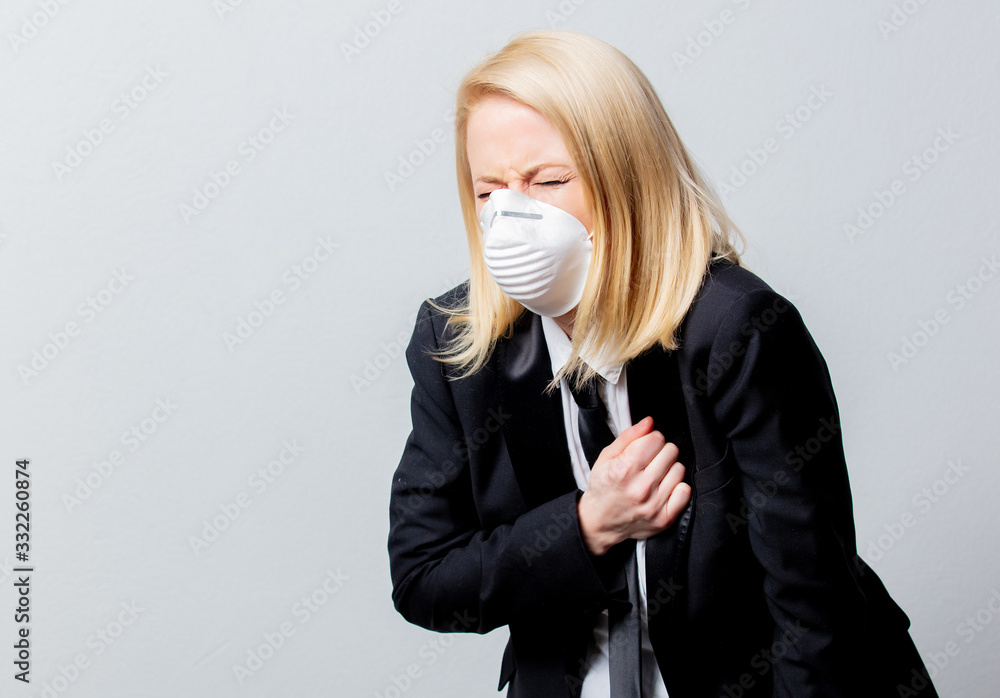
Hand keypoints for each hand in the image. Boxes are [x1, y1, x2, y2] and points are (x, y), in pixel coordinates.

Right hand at [577, 416, 690, 555]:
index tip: (645, 447)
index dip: (650, 439)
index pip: (656, 439)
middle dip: (661, 452)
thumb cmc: (603, 486)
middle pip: (670, 451)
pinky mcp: (663, 519)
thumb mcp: (607, 457)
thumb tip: (649, 422)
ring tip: (655, 475)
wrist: (599, 522)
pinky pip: (685, 491)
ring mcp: (653, 505)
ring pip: (679, 469)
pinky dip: (677, 487)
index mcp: (624, 469)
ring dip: (669, 469)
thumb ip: (628, 437)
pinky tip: (664, 488)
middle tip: (650, 461)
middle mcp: (640, 488)